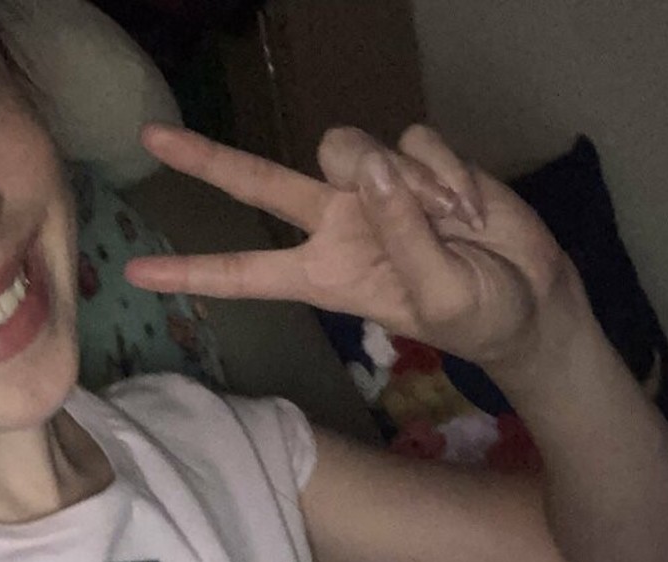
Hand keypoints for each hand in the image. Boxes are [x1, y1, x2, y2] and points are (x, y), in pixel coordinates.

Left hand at [125, 124, 580, 372]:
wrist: (531, 296)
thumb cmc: (479, 317)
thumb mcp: (439, 296)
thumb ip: (401, 234)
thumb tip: (373, 168)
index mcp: (327, 275)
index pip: (247, 272)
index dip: (194, 272)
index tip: (136, 275)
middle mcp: (337, 224)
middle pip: (261, 183)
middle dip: (207, 160)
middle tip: (151, 138)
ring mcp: (374, 188)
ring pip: (350, 147)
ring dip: (403, 182)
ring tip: (451, 224)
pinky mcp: (414, 159)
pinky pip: (415, 140)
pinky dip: (447, 170)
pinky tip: (469, 206)